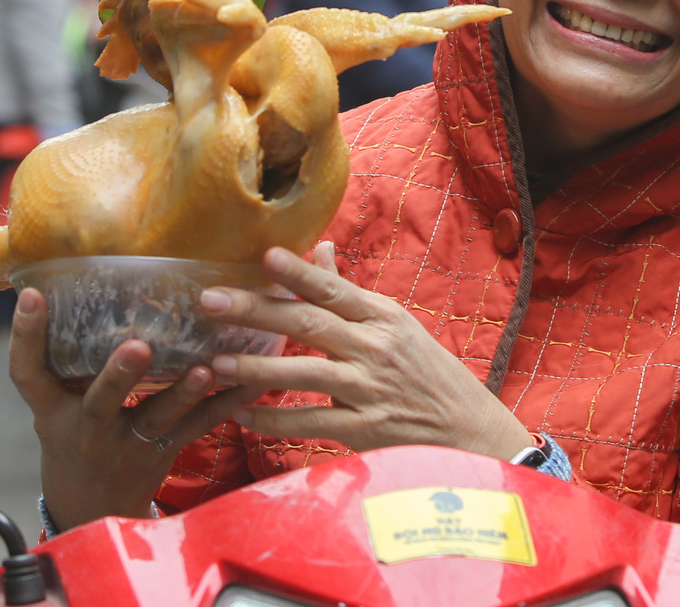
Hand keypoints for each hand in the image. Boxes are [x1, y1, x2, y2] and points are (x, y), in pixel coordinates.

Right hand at [8, 287, 259, 531]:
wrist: (90, 510)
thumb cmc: (73, 440)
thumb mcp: (55, 407)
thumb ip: (63, 362)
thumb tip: (62, 286)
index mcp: (52, 410)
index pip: (26, 373)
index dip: (25, 335)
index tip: (33, 296)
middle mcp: (87, 428)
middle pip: (99, 402)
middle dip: (118, 376)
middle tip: (137, 346)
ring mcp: (126, 444)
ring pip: (156, 417)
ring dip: (183, 393)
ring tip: (205, 368)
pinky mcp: (162, 452)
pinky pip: (197, 427)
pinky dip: (225, 404)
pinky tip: (251, 384)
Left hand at [201, 244, 533, 461]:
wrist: (469, 431)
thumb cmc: (428, 373)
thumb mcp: (396, 325)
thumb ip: (350, 294)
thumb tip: (320, 249)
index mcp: (384, 317)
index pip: (335, 290)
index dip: (300, 274)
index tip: (265, 255)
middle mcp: (377, 348)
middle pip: (310, 324)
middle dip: (256, 311)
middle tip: (209, 300)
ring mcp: (370, 389)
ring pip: (305, 373)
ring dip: (257, 368)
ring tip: (216, 362)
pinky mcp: (365, 430)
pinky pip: (311, 423)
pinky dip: (275, 420)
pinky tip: (242, 415)